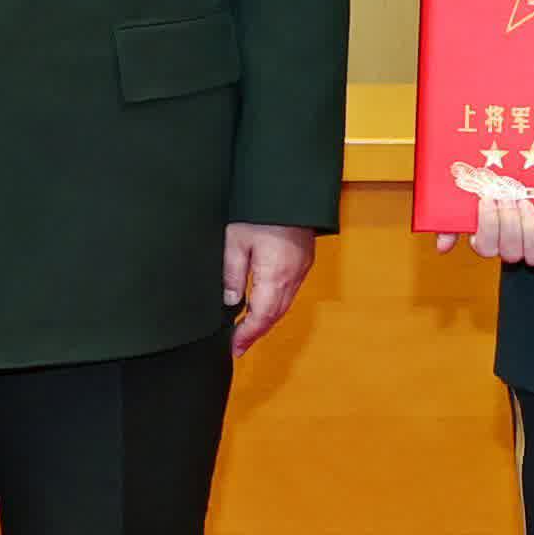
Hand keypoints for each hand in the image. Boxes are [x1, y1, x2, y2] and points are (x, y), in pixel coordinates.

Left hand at [223, 221, 317, 350]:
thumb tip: (229, 301)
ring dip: (266, 318)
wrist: (290, 187)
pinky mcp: (303, 259)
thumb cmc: (261, 209)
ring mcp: (302, 267)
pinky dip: (276, 303)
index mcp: (275, 275)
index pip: (261, 317)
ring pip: (284, 304)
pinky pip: (290, 290)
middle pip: (275, 315)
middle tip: (239, 344)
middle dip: (256, 332)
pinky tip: (263, 303)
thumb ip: (232, 274)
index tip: (234, 348)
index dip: (247, 335)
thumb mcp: (235, 240)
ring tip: (247, 328)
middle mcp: (293, 276)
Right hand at [432, 174, 533, 267]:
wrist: (526, 172)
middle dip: (509, 221)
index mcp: (488, 241)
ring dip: (529, 228)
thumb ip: (451, 222)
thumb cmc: (494, 188)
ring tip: (525, 204)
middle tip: (508, 197)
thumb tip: (443, 247)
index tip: (487, 198)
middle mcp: (511, 249)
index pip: (485, 247)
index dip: (488, 224)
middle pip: (510, 252)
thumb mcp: (467, 200)